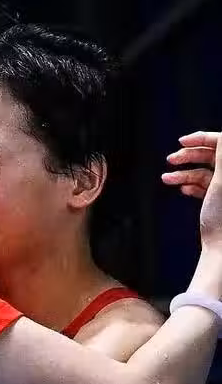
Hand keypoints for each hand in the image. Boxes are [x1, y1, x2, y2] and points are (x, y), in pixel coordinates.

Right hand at [163, 129, 221, 251]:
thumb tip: (221, 135)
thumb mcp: (221, 182)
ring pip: (206, 172)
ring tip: (167, 178)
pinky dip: (192, 185)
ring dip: (185, 173)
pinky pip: (206, 186)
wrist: (221, 249)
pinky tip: (182, 189)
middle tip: (171, 159)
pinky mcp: (220, 200)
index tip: (182, 141)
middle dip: (190, 156)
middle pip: (213, 156)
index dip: (202, 138)